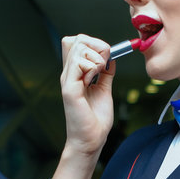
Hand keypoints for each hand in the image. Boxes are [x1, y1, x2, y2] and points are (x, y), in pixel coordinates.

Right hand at [60, 34, 114, 157]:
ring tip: (99, 74)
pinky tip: (93, 81)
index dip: (93, 42)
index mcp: (75, 73)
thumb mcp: (104, 89)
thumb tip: (112, 58)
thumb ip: (106, 73)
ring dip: (96, 58)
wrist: (91, 139)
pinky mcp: (69, 89)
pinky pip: (79, 64)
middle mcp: (69, 74)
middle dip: (97, 45)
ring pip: (79, 48)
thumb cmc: (95, 119)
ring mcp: (67, 80)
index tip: (107, 57)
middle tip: (105, 63)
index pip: (75, 42)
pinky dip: (92, 67)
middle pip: (76, 39)